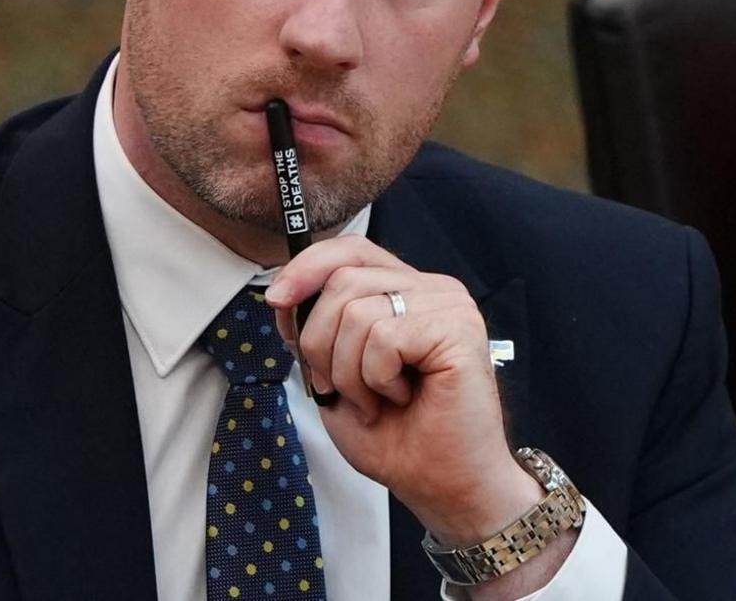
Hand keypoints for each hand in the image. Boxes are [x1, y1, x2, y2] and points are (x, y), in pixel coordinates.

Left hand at [266, 236, 543, 546]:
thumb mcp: (336, 373)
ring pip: (357, 311)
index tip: (276, 302)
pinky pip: (384, 337)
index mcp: (406, 291)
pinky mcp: (459, 327)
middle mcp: (432, 289)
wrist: (442, 486)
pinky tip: (401, 398)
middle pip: (342, 280)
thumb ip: (317, 327)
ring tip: (377, 400)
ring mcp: (449, 305)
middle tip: (344, 389)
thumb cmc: (398, 437)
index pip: (349, 250)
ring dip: (350, 372)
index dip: (305, 268)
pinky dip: (376, 379)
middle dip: (321, 344)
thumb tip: (284, 293)